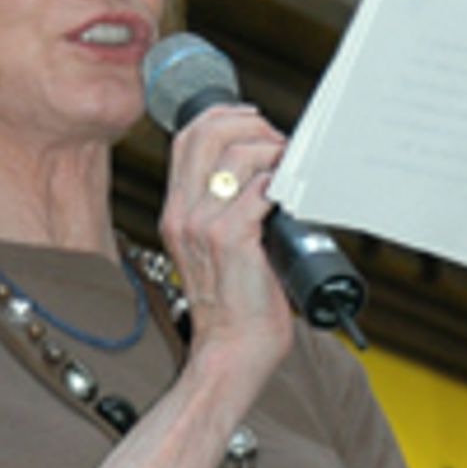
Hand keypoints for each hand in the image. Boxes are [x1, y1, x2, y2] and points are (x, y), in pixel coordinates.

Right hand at [158, 102, 293, 370]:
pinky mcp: (230, 239)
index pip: (186, 138)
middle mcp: (182, 213)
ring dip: (272, 154)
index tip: (254, 122)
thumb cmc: (235, 304)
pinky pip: (259, 191)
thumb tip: (263, 173)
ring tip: (289, 172)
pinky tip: (290, 200)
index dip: (222, 117)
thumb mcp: (215, 248)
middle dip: (250, 126)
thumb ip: (224, 210)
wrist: (232, 350)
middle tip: (278, 145)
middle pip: (205, 134)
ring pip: (236, 156)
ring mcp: (203, 225)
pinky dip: (281, 186)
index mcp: (176, 212)